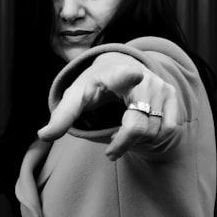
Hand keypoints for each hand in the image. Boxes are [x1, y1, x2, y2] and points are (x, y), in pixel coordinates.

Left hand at [37, 52, 180, 160]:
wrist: (122, 66)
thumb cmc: (95, 85)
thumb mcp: (76, 97)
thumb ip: (62, 117)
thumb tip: (43, 135)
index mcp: (115, 75)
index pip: (124, 74)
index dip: (130, 76)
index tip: (135, 74)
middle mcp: (143, 78)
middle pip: (137, 124)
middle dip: (122, 143)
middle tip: (110, 150)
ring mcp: (161, 86)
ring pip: (154, 130)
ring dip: (138, 142)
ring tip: (124, 134)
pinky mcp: (172, 95)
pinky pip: (168, 128)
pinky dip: (154, 137)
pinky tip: (142, 130)